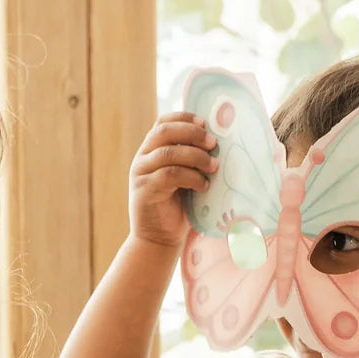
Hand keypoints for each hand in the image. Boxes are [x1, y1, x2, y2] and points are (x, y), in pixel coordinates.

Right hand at [129, 113, 218, 248]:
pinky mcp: (144, 190)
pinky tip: (203, 185)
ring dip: (196, 156)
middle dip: (192, 133)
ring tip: (214, 167)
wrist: (158, 239)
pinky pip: (170, 175)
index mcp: (151, 150)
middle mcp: (142, 158)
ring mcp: (141, 174)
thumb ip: (190, 159)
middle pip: (164, 132)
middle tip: (213, 143)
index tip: (205, 123)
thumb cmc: (177, 207)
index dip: (184, 118)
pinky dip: (191, 177)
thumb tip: (218, 142)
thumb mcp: (184, 177)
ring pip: (168, 152)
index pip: (163, 122)